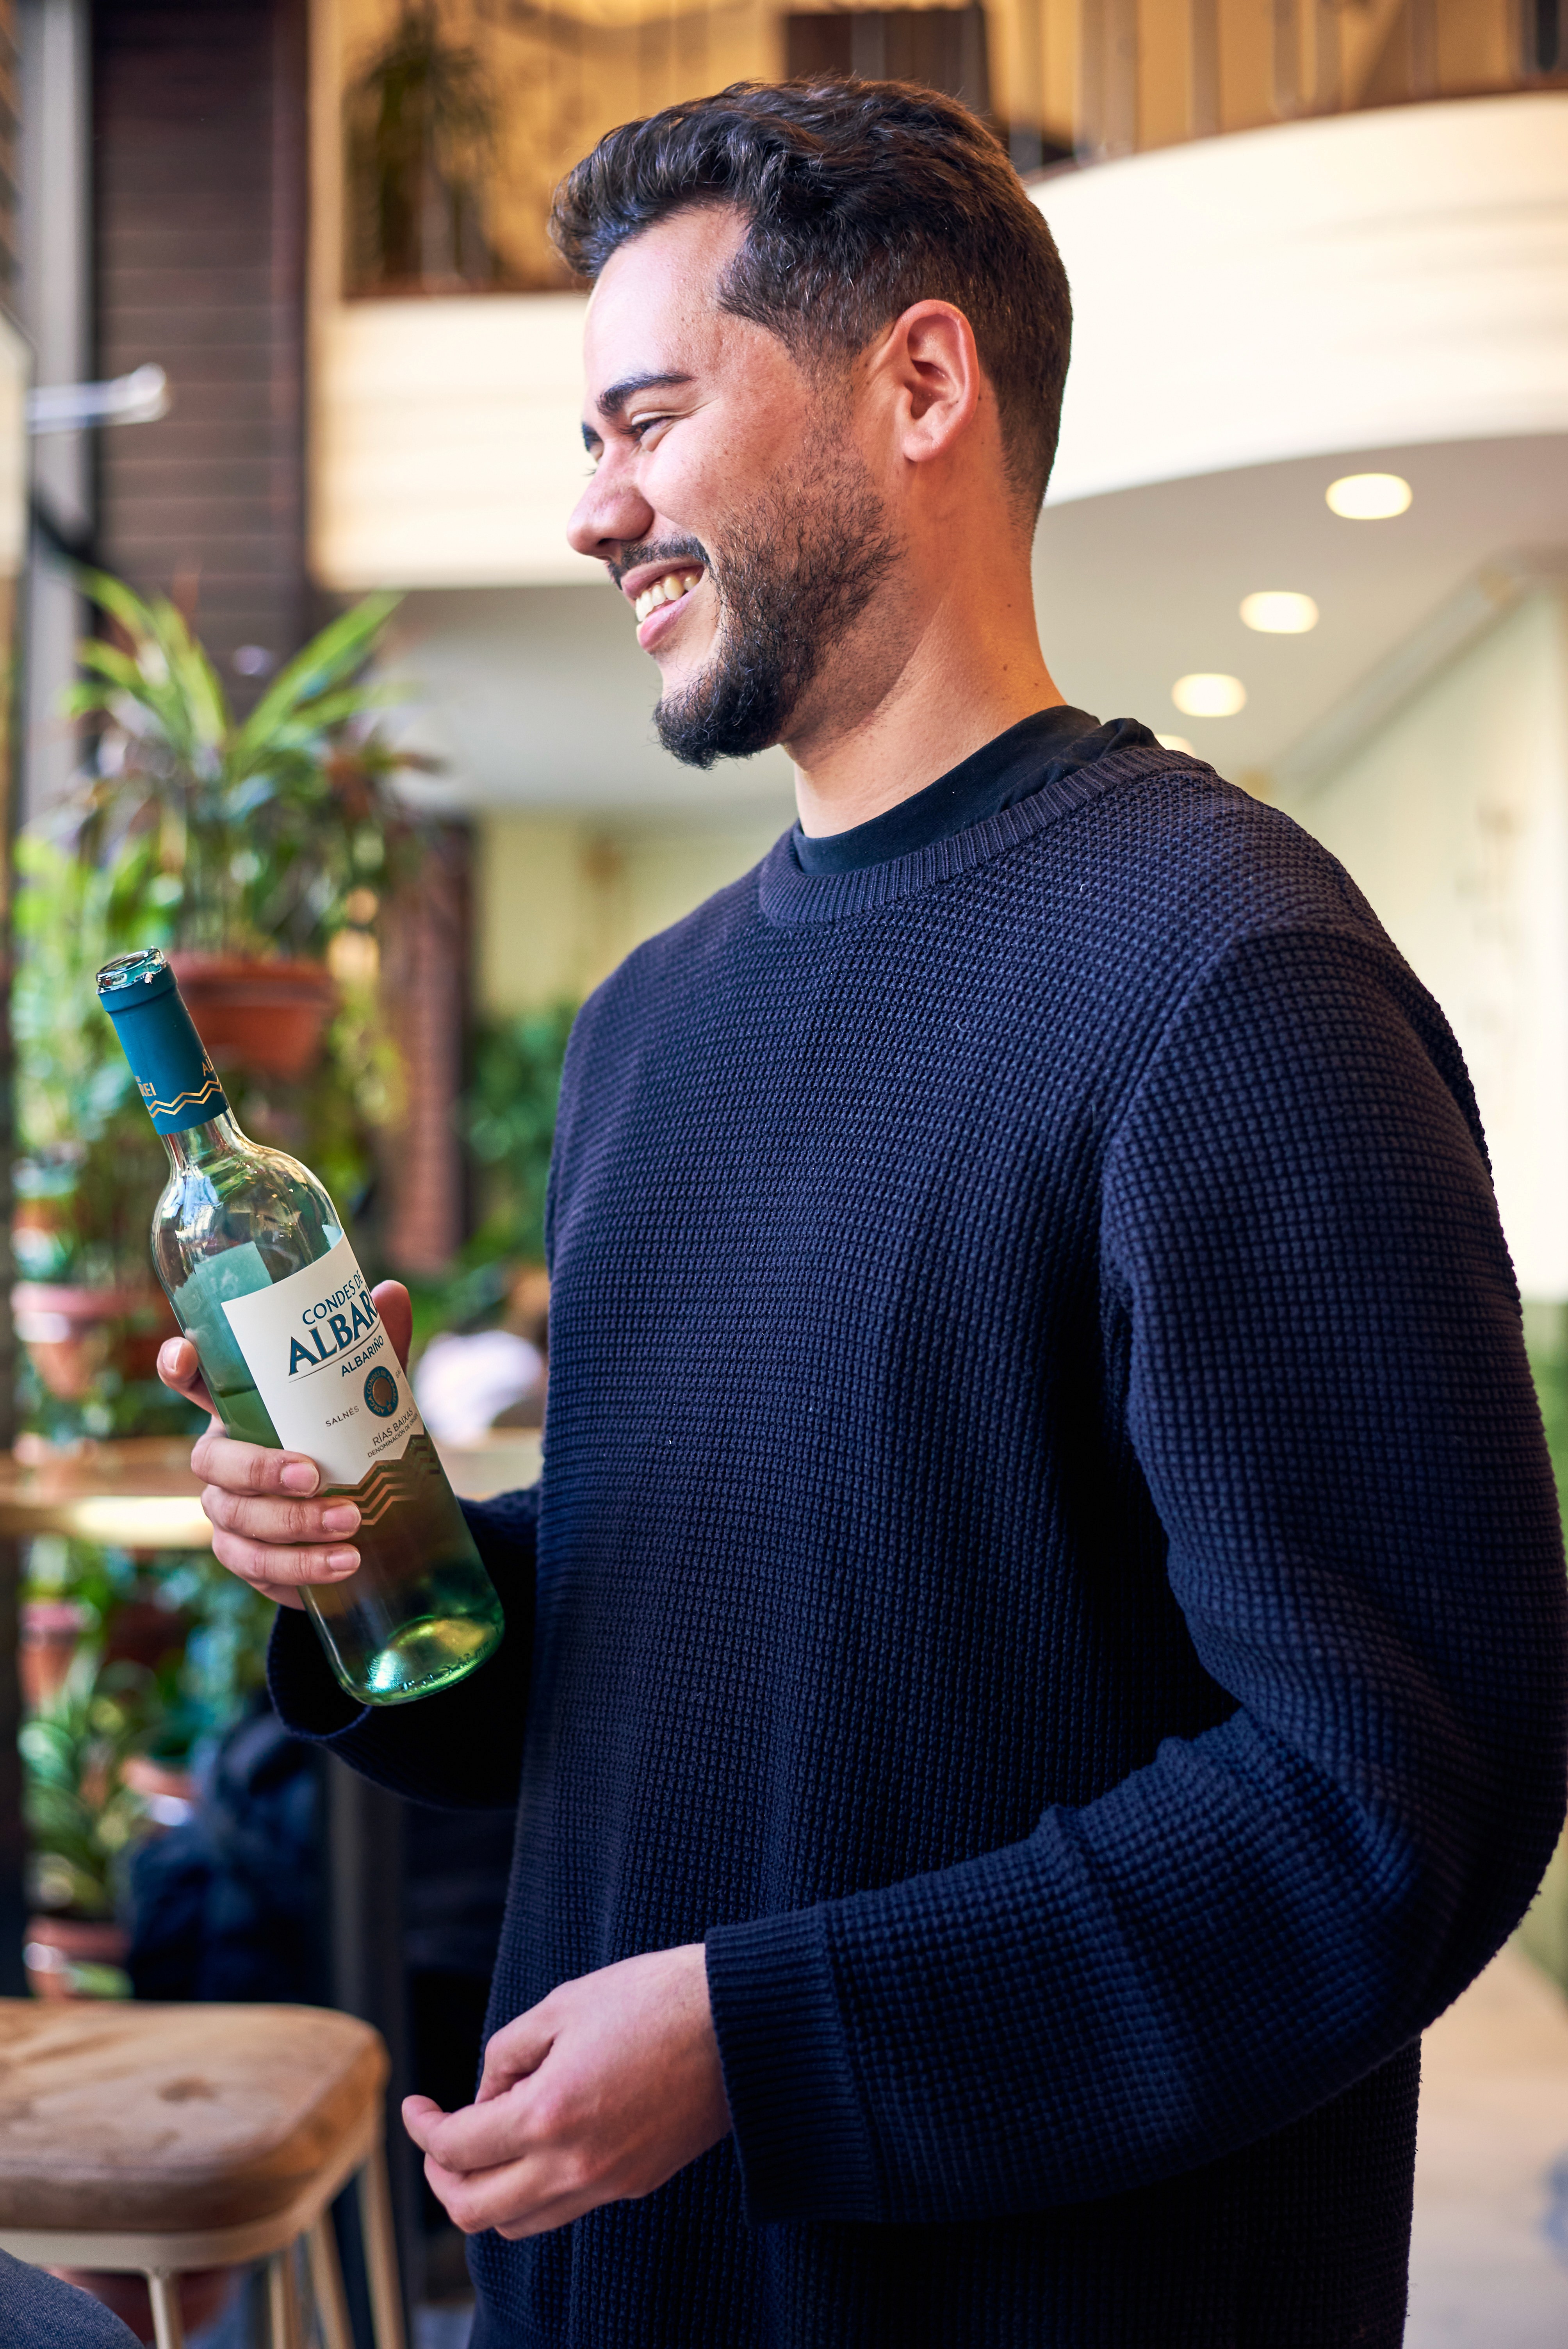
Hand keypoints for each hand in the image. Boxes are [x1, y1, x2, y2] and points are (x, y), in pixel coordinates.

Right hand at [157, 1280, 413, 1610]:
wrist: (369, 1517)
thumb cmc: (352, 1438)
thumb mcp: (369, 1393)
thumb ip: (376, 1347)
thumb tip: (392, 1291)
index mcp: (241, 1408)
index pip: (192, 1381)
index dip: (177, 1366)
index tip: (184, 1356)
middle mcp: (223, 1459)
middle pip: (212, 1462)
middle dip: (259, 1469)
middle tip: (313, 1474)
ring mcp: (229, 1511)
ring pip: (237, 1520)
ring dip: (293, 1525)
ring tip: (349, 1523)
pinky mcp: (248, 1558)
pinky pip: (259, 1565)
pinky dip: (303, 1567)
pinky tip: (344, 1563)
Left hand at [402, 1944, 730, 2238]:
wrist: (738, 2022)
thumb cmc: (651, 1999)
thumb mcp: (561, 2005)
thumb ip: (506, 2055)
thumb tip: (485, 2098)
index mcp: (549, 2115)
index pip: (456, 2148)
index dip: (423, 2127)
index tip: (416, 2105)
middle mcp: (574, 2165)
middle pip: (474, 2210)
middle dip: (442, 2175)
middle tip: (439, 2137)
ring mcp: (608, 2182)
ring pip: (517, 2223)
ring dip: (486, 2191)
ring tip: (486, 2142)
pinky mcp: (636, 2183)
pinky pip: (564, 2208)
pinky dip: (533, 2188)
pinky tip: (539, 2141)